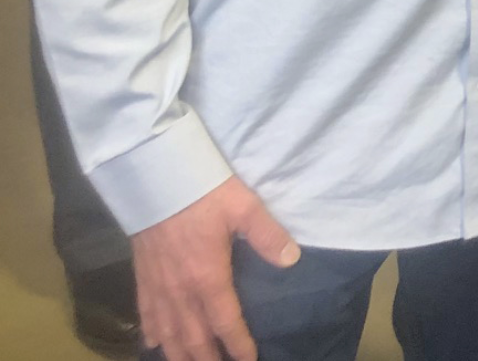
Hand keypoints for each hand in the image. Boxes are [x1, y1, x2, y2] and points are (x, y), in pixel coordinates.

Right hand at [132, 176, 298, 360]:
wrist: (155, 178)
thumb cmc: (203, 191)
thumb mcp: (244, 207)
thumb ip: (268, 236)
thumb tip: (291, 260)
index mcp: (208, 278)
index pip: (226, 323)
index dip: (238, 346)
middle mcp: (180, 291)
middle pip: (194, 338)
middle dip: (208, 359)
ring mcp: (158, 287)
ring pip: (167, 334)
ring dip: (180, 354)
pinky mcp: (142, 277)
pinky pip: (145, 315)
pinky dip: (152, 334)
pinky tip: (155, 344)